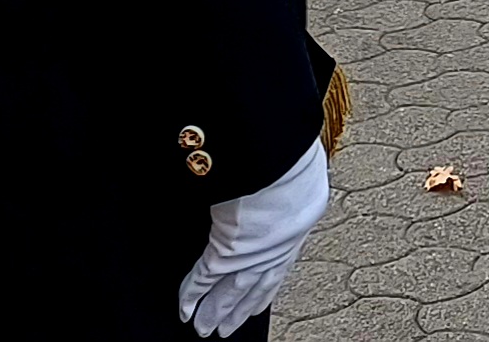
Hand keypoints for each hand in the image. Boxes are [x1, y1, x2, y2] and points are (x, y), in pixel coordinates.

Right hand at [179, 138, 329, 336]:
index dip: (263, 291)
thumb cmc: (296, 163)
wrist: (285, 169)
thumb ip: (293, 186)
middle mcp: (273, 252)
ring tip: (204, 328)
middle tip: (224, 329)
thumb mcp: (304, 176)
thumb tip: (294, 177)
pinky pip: (203, 279)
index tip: (254, 307)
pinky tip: (184, 308)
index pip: (276, 270)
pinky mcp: (224, 253)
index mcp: (294, 234)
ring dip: (215, 311)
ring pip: (229, 292)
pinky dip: (191, 294)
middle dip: (237, 310)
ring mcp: (248, 257)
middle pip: (251, 290)